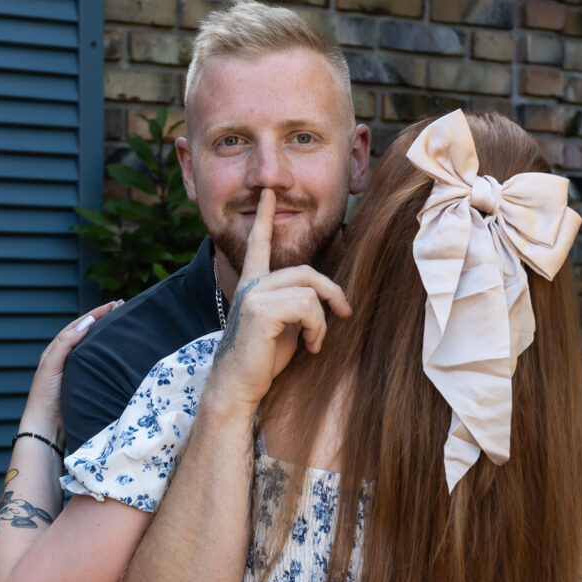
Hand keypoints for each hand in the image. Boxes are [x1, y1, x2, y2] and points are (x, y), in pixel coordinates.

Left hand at [19, 301, 121, 443]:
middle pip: (89, 333)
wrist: (48, 427)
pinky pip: (100, 364)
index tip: (115, 304)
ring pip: (96, 348)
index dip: (97, 313)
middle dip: (105, 320)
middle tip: (124, 309)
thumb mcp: (52, 366)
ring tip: (125, 325)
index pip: (80, 325)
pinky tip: (120, 353)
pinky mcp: (87, 383)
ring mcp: (78, 371)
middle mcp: (68, 358)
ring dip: (108, 335)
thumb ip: (65, 344)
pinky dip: (109, 354)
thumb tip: (85, 323)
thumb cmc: (45, 397)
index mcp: (57, 350)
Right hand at [208, 189, 350, 410]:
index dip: (264, 218)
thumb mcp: (284, 327)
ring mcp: (254, 295)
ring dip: (323, 321)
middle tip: (344, 313)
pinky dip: (318, 328)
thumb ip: (296, 305)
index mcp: (253, 285)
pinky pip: (308, 307)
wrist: (238, 387)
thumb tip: (326, 299)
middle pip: (307, 272)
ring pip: (310, 292)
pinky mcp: (261, 311)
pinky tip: (310, 347)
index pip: (259, 245)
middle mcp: (251, 285)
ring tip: (315, 342)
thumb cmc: (261, 361)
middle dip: (332, 293)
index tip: (268, 194)